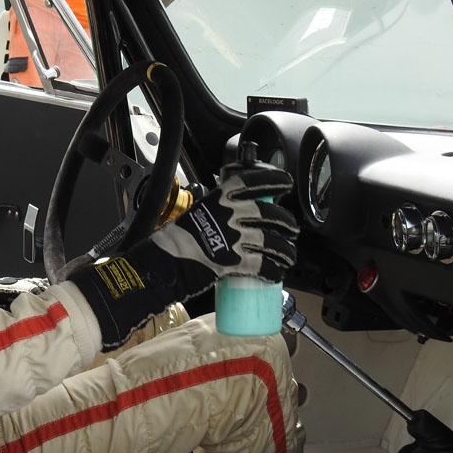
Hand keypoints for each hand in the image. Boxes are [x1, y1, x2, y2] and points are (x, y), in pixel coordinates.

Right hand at [68, 167, 298, 350]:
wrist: (161, 265)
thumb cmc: (171, 242)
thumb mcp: (194, 214)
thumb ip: (213, 212)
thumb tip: (226, 214)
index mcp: (219, 198)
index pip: (252, 181)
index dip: (273, 179)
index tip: (285, 182)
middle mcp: (230, 215)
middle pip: (269, 213)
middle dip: (286, 221)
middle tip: (291, 228)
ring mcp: (235, 239)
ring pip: (273, 242)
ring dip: (286, 250)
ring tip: (289, 255)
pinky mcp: (236, 263)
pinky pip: (264, 266)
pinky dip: (274, 270)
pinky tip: (277, 273)